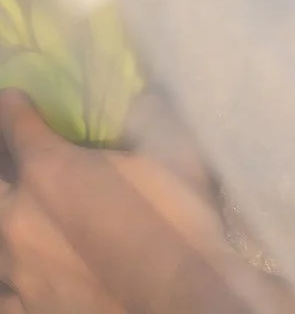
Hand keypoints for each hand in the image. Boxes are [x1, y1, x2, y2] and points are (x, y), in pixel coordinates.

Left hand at [0, 90, 285, 313]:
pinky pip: (3, 295)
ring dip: (8, 225)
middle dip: (4, 172)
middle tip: (23, 170)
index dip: (12, 108)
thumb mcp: (176, 150)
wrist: (182, 300)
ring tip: (26, 222)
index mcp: (51, 170)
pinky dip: (11, 282)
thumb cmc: (178, 220)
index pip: (14, 126)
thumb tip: (145, 96)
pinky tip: (23, 277)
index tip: (13, 100)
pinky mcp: (28, 310)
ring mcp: (19, 271)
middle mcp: (21, 218)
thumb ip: (152, 115)